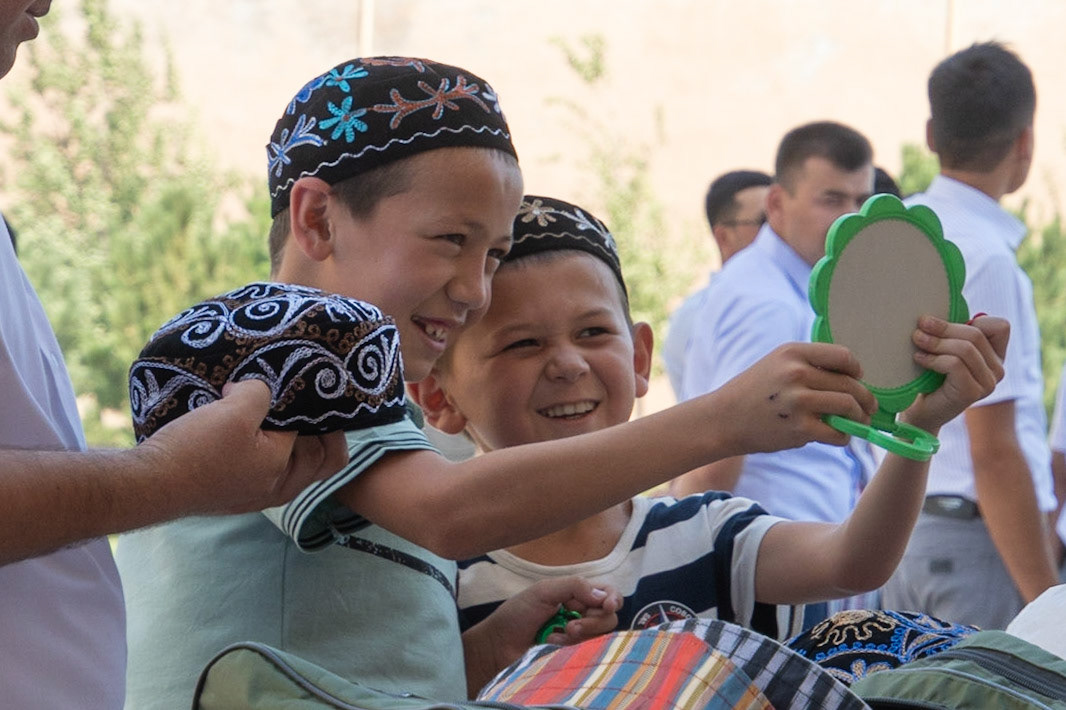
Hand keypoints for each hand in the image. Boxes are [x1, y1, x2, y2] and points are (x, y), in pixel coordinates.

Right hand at [136, 379, 347, 514]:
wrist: (149, 484)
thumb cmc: (196, 450)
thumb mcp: (235, 409)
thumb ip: (261, 392)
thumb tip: (261, 390)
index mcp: (287, 470)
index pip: (323, 438)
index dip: (311, 410)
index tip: (294, 390)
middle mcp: (279, 489)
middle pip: (319, 457)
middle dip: (312, 428)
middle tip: (291, 402)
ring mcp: (258, 494)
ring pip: (294, 464)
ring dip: (288, 439)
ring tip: (267, 413)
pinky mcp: (237, 493)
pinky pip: (267, 469)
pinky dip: (266, 449)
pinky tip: (245, 428)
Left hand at [465, 577, 620, 680]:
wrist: (497, 646)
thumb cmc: (516, 614)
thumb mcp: (543, 591)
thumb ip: (574, 586)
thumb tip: (604, 597)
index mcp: (575, 593)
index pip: (607, 593)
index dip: (613, 599)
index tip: (607, 605)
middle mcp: (580, 613)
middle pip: (608, 618)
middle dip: (593, 621)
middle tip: (570, 626)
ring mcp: (577, 635)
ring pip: (600, 637)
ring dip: (580, 635)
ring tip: (556, 635)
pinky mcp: (573, 654)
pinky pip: (587, 651)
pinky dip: (570, 646)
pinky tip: (552, 644)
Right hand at [714, 342, 877, 454]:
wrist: (723, 420)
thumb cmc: (754, 393)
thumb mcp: (776, 364)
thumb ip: (809, 365)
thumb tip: (853, 379)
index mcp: (793, 352)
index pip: (844, 356)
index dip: (856, 371)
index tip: (856, 380)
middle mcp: (796, 373)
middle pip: (851, 384)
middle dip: (865, 399)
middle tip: (868, 408)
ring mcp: (799, 401)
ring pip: (849, 407)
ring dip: (859, 418)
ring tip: (856, 423)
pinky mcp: (800, 428)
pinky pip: (838, 433)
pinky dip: (844, 437)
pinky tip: (837, 436)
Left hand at [902, 315, 1007, 431]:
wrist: (920, 412)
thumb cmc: (929, 377)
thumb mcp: (945, 350)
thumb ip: (952, 334)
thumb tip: (935, 314)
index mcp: (995, 356)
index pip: (1000, 326)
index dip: (975, 321)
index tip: (947, 325)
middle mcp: (997, 370)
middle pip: (976, 334)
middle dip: (945, 327)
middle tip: (920, 325)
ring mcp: (987, 383)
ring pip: (965, 349)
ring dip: (936, 342)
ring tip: (917, 340)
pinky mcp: (972, 392)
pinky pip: (955, 365)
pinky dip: (934, 358)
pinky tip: (919, 358)